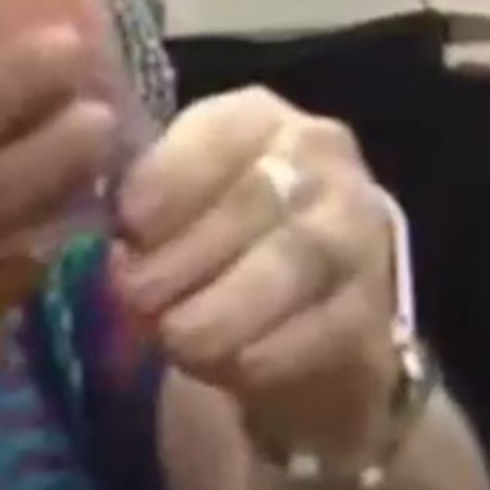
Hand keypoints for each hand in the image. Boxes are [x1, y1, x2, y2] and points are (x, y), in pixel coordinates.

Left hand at [112, 88, 401, 469]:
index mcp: (258, 121)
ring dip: (224, 306)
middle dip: (186, 252)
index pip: (220, 129)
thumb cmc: (212, 251)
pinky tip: (226, 367)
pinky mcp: (377, 314)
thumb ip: (141, 205)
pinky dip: (266, 351)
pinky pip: (325, 328)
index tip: (129, 221)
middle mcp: (322, 164)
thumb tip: (112, 231)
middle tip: (132, 293)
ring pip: (296, 259)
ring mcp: (361, 236)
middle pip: (256, 198)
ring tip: (174, 337)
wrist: (302, 330)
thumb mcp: (169, 213)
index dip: (172, 174)